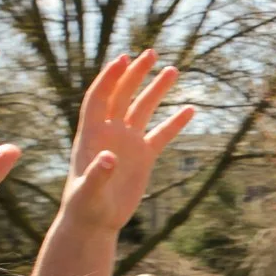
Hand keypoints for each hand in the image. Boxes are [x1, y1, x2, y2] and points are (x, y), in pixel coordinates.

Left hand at [60, 50, 196, 231]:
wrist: (95, 222)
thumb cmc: (84, 207)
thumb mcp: (88, 193)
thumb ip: (97, 175)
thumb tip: (109, 158)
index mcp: (92, 135)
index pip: (99, 98)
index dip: (110, 78)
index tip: (123, 59)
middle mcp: (110, 133)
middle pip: (123, 95)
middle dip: (135, 74)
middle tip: (151, 53)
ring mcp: (127, 143)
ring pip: (143, 109)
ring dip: (156, 90)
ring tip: (173, 70)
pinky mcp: (143, 157)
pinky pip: (161, 135)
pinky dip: (175, 123)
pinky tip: (190, 109)